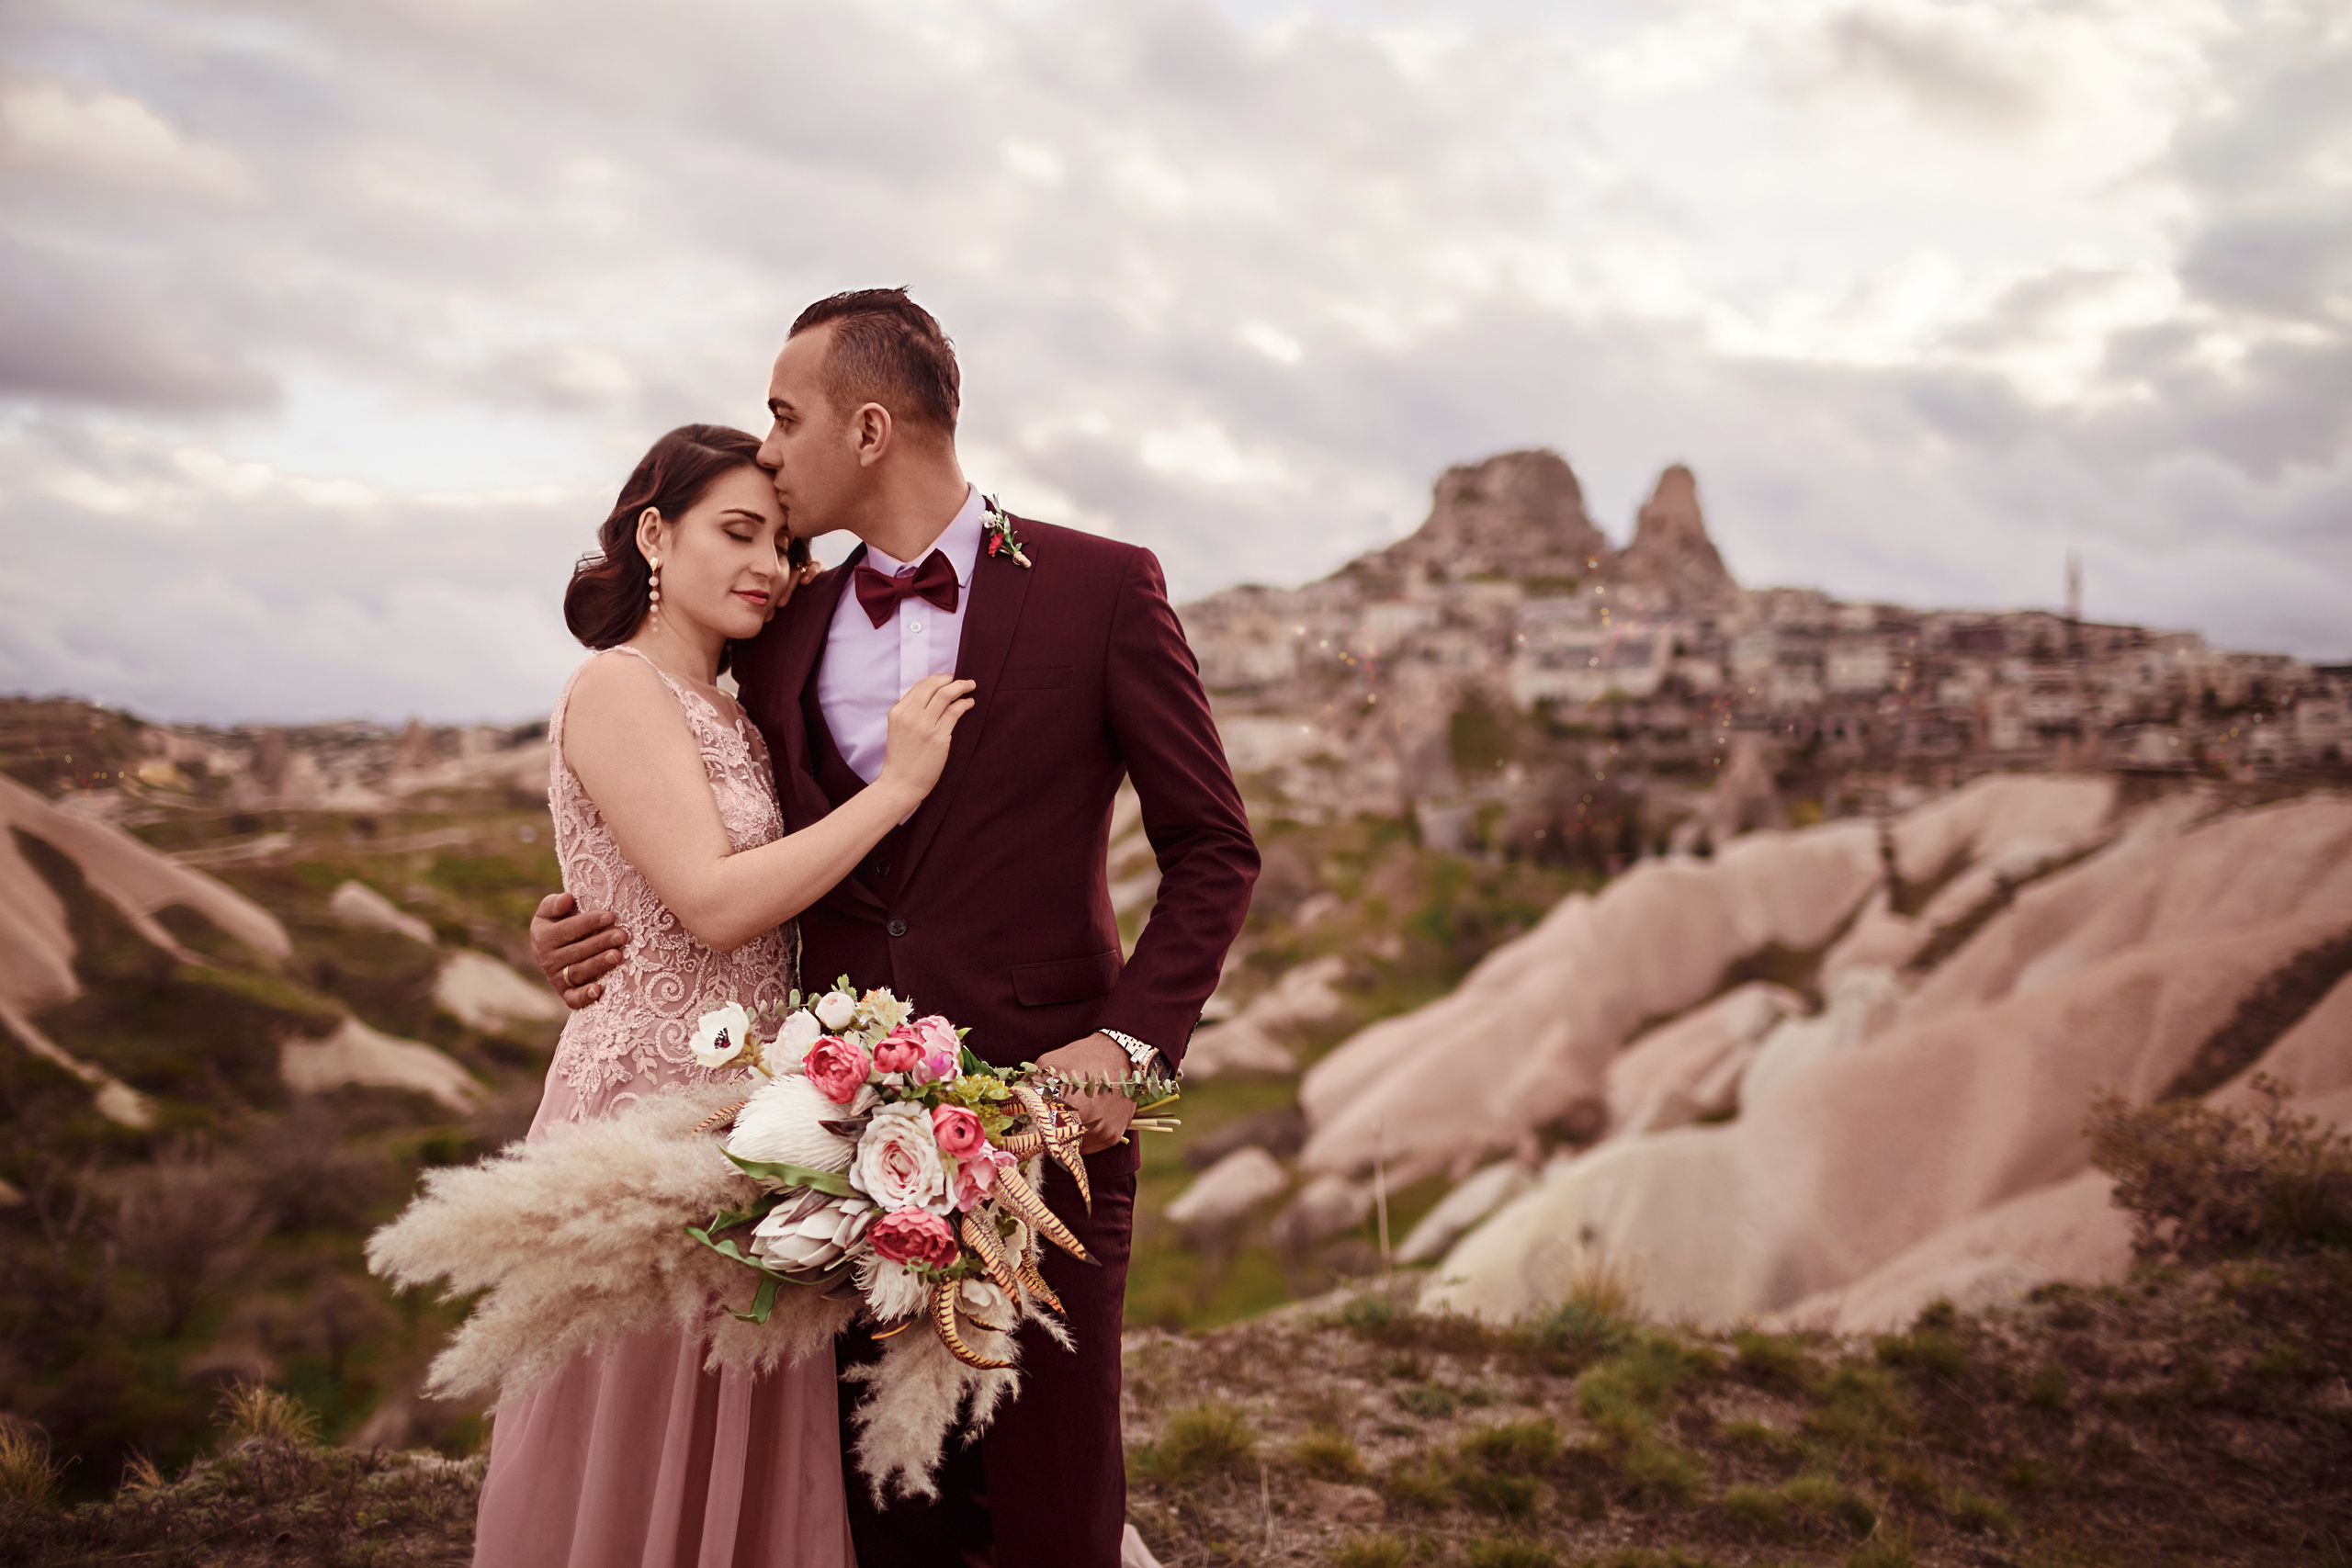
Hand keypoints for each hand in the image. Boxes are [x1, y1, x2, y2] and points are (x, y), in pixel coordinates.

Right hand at [530, 892, 627, 1009]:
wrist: (554, 950)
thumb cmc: (559, 924)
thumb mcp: (549, 911)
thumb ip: (554, 903)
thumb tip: (566, 899)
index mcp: (543, 938)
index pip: (568, 930)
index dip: (590, 922)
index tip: (611, 916)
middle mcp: (548, 960)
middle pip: (577, 951)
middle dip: (601, 942)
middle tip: (622, 935)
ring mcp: (557, 979)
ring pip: (579, 972)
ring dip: (599, 964)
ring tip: (618, 955)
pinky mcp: (566, 994)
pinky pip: (573, 999)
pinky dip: (584, 997)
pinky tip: (598, 990)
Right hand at [877, 674, 977, 805]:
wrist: (901, 783)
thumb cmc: (901, 758)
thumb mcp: (898, 729)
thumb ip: (910, 712)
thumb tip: (932, 696)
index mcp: (897, 712)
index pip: (919, 686)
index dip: (936, 678)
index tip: (947, 678)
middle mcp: (909, 715)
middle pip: (932, 686)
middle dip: (950, 678)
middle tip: (961, 679)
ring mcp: (924, 726)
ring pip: (945, 695)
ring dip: (961, 686)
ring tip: (970, 686)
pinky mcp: (938, 737)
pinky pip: (955, 712)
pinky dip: (964, 703)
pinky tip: (969, 703)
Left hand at [1033, 1032, 1135, 1154]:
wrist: (1122, 1054)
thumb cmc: (1084, 1055)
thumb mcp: (1049, 1062)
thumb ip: (1028, 1084)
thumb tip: (1009, 1099)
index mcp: (1072, 1109)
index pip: (1042, 1136)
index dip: (1032, 1133)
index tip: (1027, 1127)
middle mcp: (1090, 1126)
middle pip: (1057, 1145)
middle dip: (1047, 1137)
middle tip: (1041, 1124)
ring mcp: (1104, 1133)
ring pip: (1073, 1148)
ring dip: (1065, 1138)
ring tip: (1064, 1118)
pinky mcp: (1113, 1136)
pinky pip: (1089, 1147)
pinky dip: (1081, 1138)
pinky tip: (1080, 1120)